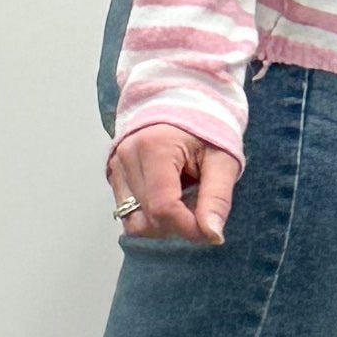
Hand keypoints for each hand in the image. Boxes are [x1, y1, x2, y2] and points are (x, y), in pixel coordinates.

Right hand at [107, 125, 237, 245]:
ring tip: (183, 202)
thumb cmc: (206, 127)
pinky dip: (150, 216)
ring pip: (133, 221)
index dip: (188, 228)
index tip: (210, 233)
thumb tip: (212, 235)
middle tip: (200, 211)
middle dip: (178, 226)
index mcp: (154, 148)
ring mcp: (116, 166)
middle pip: (147, 218)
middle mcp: (127, 157)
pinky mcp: (113, 174)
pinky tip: (168, 199)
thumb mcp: (223, 160)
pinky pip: (128, 213)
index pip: (163, 207)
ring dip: (162, 225)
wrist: (183, 101)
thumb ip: (217, 198)